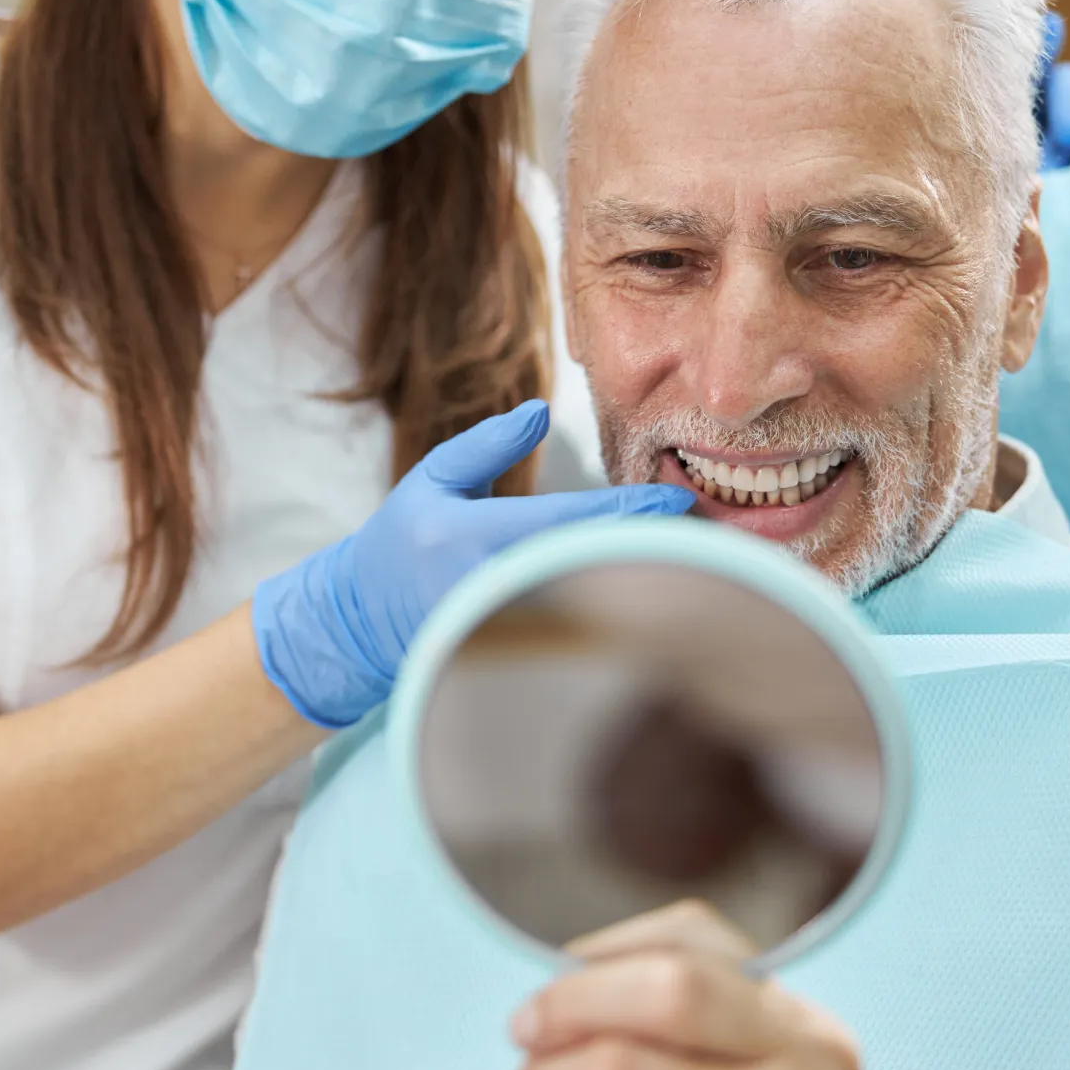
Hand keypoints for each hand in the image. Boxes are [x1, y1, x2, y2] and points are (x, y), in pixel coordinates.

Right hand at [252, 401, 693, 727]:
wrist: (358, 624)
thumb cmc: (399, 543)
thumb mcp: (432, 479)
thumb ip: (486, 444)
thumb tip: (541, 410)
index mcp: (474, 536)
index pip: (572, 522)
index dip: (632, 513)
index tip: (680, 501)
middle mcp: (493, 588)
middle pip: (595, 568)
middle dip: (653, 552)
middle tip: (711, 535)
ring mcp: (504, 631)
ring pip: (591, 606)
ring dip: (643, 585)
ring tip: (697, 564)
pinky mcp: (512, 659)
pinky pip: (575, 633)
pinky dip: (616, 614)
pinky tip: (652, 600)